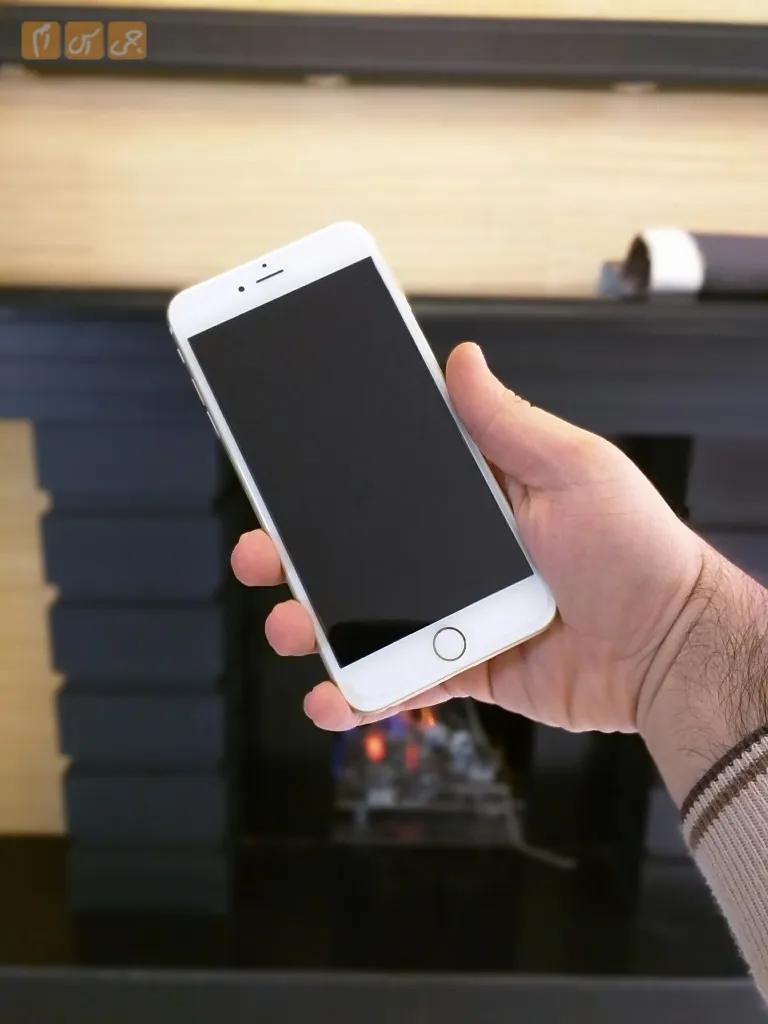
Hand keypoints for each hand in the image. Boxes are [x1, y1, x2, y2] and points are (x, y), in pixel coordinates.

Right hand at [231, 342, 704, 742]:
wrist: (672, 650)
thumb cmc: (636, 549)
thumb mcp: (573, 468)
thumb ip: (507, 424)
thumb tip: (462, 360)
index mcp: (479, 496)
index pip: (389, 477)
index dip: (333, 477)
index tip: (283, 470)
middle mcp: (460, 552)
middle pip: (361, 550)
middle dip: (299, 553)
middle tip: (260, 552)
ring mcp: (458, 612)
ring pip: (369, 617)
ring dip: (316, 624)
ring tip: (289, 626)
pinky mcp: (466, 667)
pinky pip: (403, 679)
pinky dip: (363, 690)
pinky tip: (331, 694)